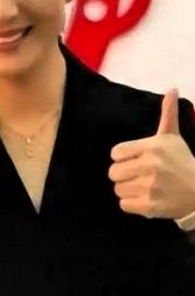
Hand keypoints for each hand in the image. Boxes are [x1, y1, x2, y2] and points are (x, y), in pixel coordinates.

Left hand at [109, 89, 194, 218]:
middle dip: (124, 175)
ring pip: (118, 189)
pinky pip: (124, 205)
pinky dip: (132, 204)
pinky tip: (146, 199)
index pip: (115, 153)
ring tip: (145, 187)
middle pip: (113, 172)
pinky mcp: (150, 206)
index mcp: (152, 147)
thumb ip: (167, 114)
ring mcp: (151, 187)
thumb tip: (172, 89)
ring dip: (128, 190)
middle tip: (140, 175)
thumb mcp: (172, 137)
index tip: (136, 160)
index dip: (123, 158)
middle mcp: (151, 166)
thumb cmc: (182, 162)